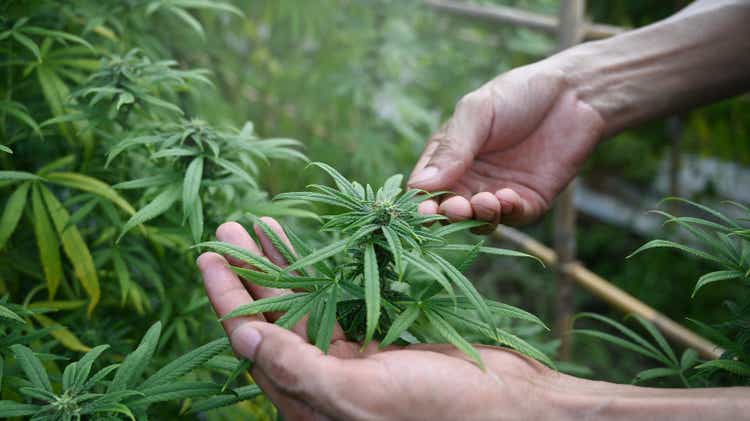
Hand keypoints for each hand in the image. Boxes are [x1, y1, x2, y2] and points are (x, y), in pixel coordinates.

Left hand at [197, 218, 556, 420]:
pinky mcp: (379, 348)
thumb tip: (244, 336)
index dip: (229, 298)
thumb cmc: (443, 409)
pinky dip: (326, 273)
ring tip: (262, 225)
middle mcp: (323, 385)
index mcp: (309, 404)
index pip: (254, 343)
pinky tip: (317, 247)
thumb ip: (300, 369)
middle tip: (229, 227)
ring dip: (284, 266)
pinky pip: (340, 304)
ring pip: (305, 306)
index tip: (209, 256)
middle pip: (274, 319)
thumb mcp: (365, 394)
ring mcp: (351, 366)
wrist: (514, 409)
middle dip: (250, 272)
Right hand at [408, 60, 604, 226]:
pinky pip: (513, 218)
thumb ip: (451, 149)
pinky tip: (507, 198)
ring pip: (479, 220)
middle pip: (450, 210)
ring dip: (478, 218)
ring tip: (485, 202)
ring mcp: (498, 192)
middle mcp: (470, 179)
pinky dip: (507, 214)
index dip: (423, 201)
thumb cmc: (518, 94)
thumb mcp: (476, 113)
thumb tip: (420, 185)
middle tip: (456, 207)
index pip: (426, 187)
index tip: (425, 209)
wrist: (573, 93)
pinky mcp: (529, 201)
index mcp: (449, 157)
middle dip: (450, 214)